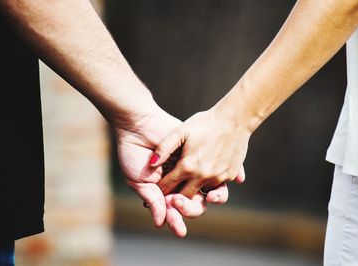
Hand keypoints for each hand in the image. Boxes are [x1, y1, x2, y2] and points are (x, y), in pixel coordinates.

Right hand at [114, 105, 228, 236]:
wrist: (138, 125)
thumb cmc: (134, 154)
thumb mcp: (139, 181)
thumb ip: (152, 200)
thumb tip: (160, 224)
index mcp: (166, 192)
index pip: (176, 211)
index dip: (177, 220)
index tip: (178, 227)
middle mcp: (182, 182)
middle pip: (194, 204)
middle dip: (190, 210)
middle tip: (180, 205)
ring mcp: (193, 168)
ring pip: (210, 189)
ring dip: (213, 198)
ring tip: (210, 198)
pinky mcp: (201, 154)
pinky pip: (217, 168)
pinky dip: (223, 178)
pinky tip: (220, 186)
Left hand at [151, 108, 248, 198]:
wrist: (234, 118)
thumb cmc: (205, 122)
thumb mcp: (180, 131)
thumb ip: (164, 148)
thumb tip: (151, 164)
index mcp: (188, 166)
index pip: (168, 186)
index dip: (161, 190)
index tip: (157, 192)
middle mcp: (203, 175)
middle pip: (184, 197)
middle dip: (175, 201)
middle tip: (169, 199)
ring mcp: (218, 177)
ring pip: (202, 195)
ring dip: (193, 194)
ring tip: (187, 192)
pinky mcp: (230, 175)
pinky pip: (217, 187)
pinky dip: (209, 186)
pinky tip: (204, 179)